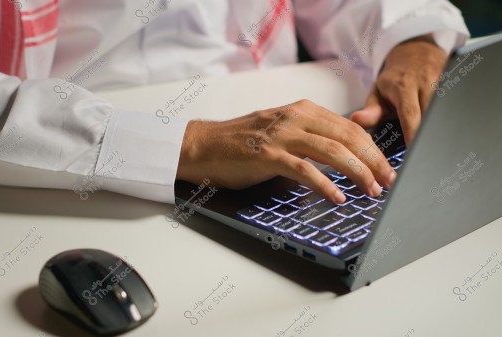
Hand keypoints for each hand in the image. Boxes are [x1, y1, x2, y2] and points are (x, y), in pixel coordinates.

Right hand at [176, 99, 396, 203]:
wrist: (203, 145)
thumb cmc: (240, 142)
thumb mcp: (281, 131)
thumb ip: (309, 137)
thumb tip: (341, 157)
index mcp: (302, 110)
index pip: (350, 127)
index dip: (373, 149)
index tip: (386, 167)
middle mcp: (295, 117)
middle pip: (347, 137)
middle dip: (373, 161)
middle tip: (387, 181)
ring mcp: (281, 135)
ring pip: (332, 151)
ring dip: (357, 172)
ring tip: (370, 190)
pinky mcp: (267, 155)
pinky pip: (304, 169)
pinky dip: (324, 184)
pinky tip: (337, 196)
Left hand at [351, 34, 447, 144]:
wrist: (415, 51)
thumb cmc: (394, 79)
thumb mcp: (378, 92)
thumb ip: (370, 110)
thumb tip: (355, 120)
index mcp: (404, 86)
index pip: (410, 113)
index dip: (413, 133)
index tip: (414, 151)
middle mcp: (427, 83)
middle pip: (432, 114)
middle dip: (429, 136)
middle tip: (426, 157)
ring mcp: (445, 82)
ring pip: (446, 111)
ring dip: (441, 130)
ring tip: (436, 150)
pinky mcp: (456, 85)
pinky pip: (454, 107)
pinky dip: (450, 122)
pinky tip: (446, 137)